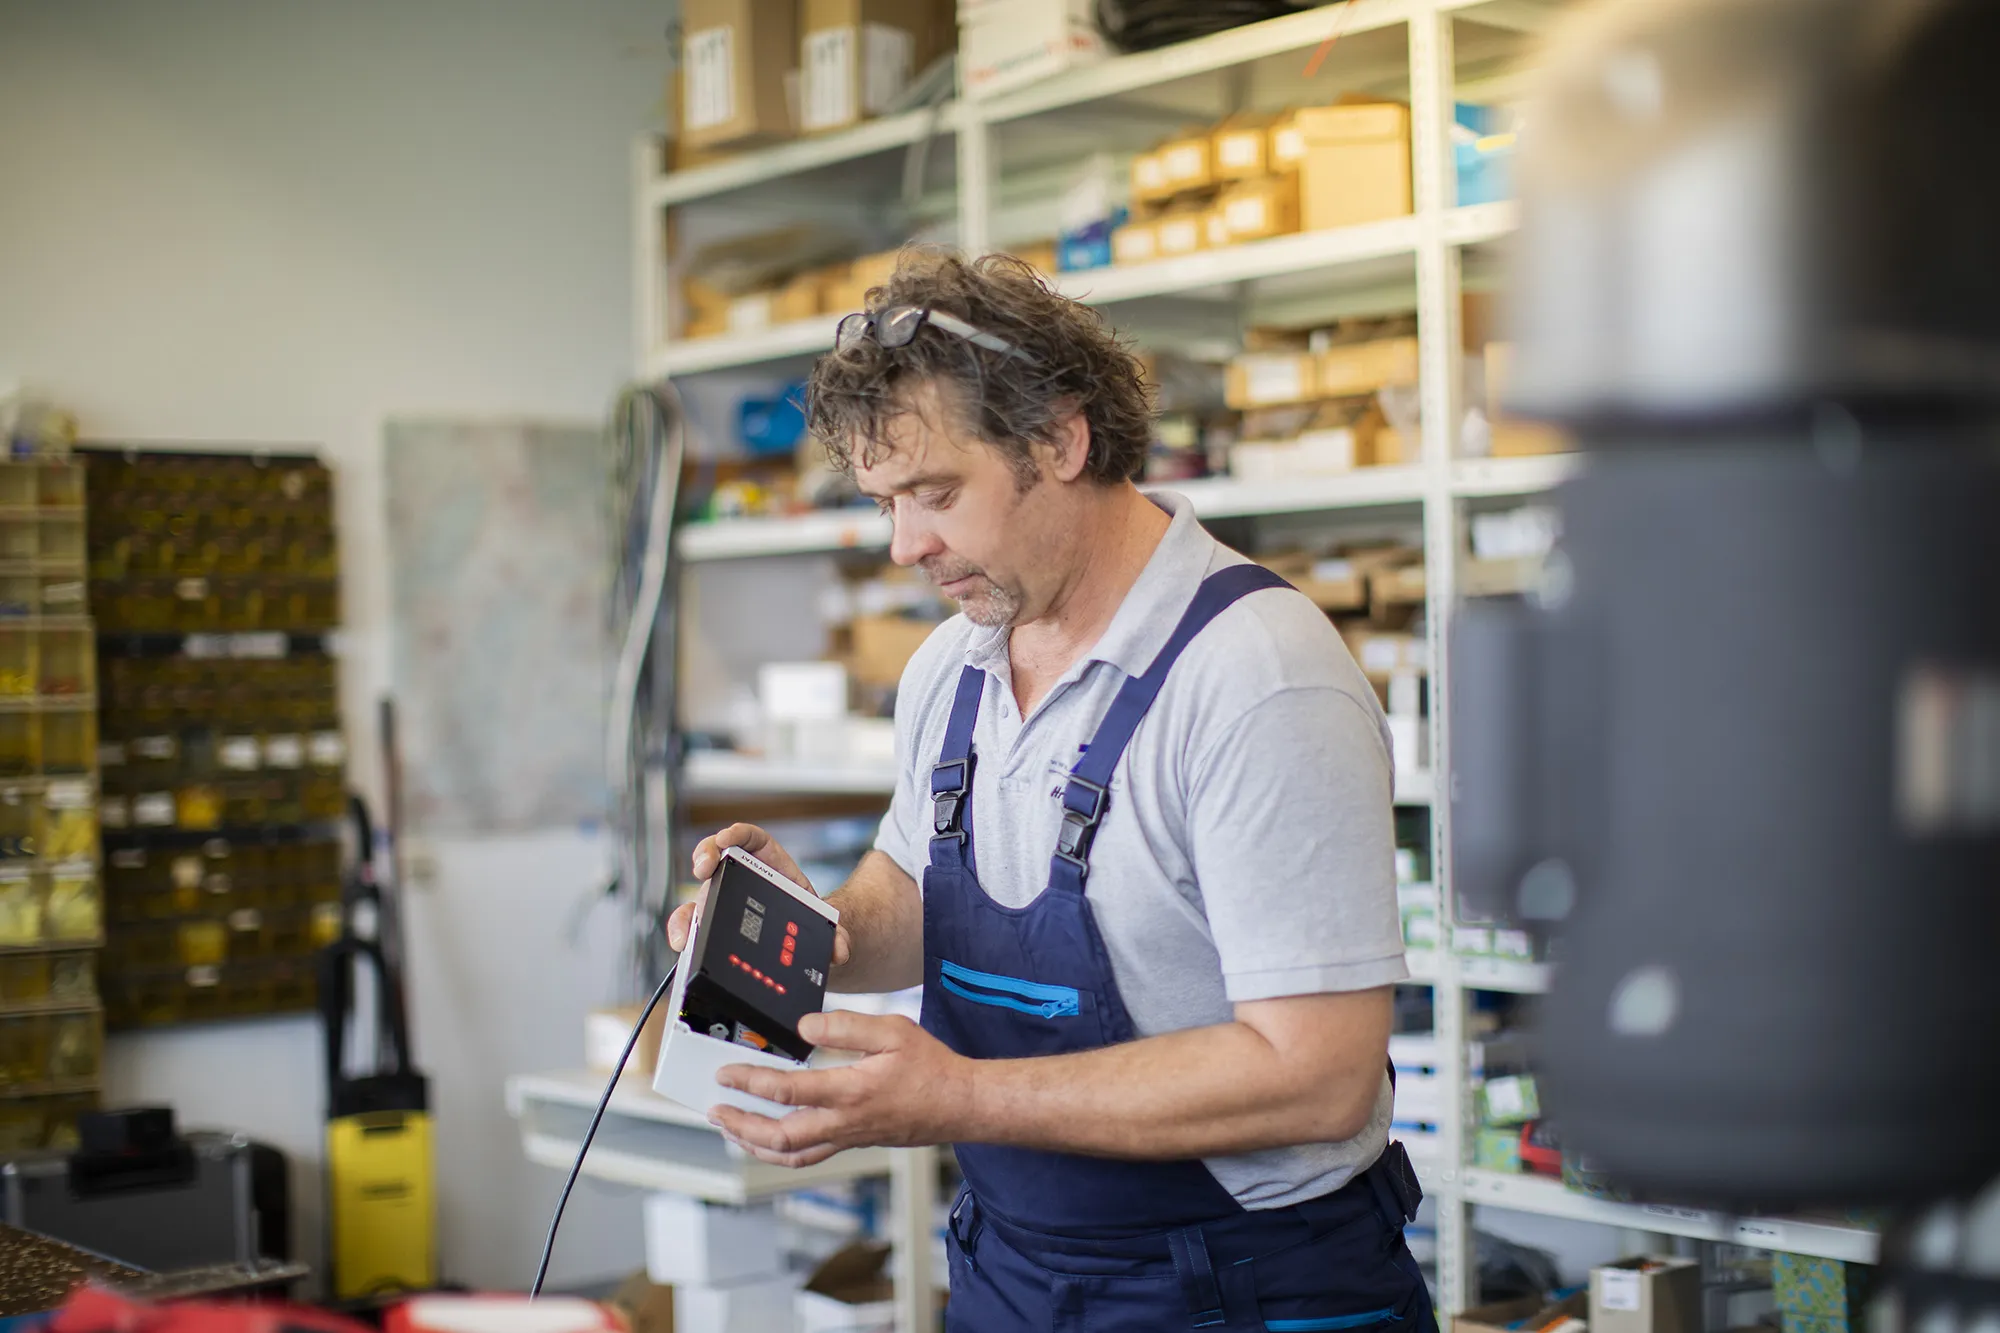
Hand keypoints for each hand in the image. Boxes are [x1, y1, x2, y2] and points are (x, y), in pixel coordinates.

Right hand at [667, 823, 849, 964]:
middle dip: (705, 858)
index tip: (728, 839)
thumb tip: (839, 950)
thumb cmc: (811, 922)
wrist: (804, 945)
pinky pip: (694, 924)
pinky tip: (683, 943)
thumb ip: (837, 935)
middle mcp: (741, 878)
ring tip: (684, 927)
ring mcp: (724, 900)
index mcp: (770, 865)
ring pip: (698, 896)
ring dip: (687, 909)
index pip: (748, 838)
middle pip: (715, 859)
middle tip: (703, 868)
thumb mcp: (828, 924)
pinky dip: (684, 931)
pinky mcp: (714, 924)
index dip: (736, 834)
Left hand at [709, 1011, 973, 1166]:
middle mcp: (845, 1122)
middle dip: (740, 1124)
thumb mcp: (893, 1031)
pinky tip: (768, 1141)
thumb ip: (847, 1026)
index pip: (788, 1091)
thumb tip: (805, 1027)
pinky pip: (808, 1156)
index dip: (751, 1081)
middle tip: (715, 1109)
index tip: (726, 1072)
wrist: (960, 1104)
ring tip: (730, 1129)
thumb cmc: (930, 1067)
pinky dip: (780, 1152)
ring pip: (791, 1154)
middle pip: (780, 1136)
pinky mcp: (853, 1141)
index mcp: (851, 1091)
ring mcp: (848, 1136)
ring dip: (754, 1144)